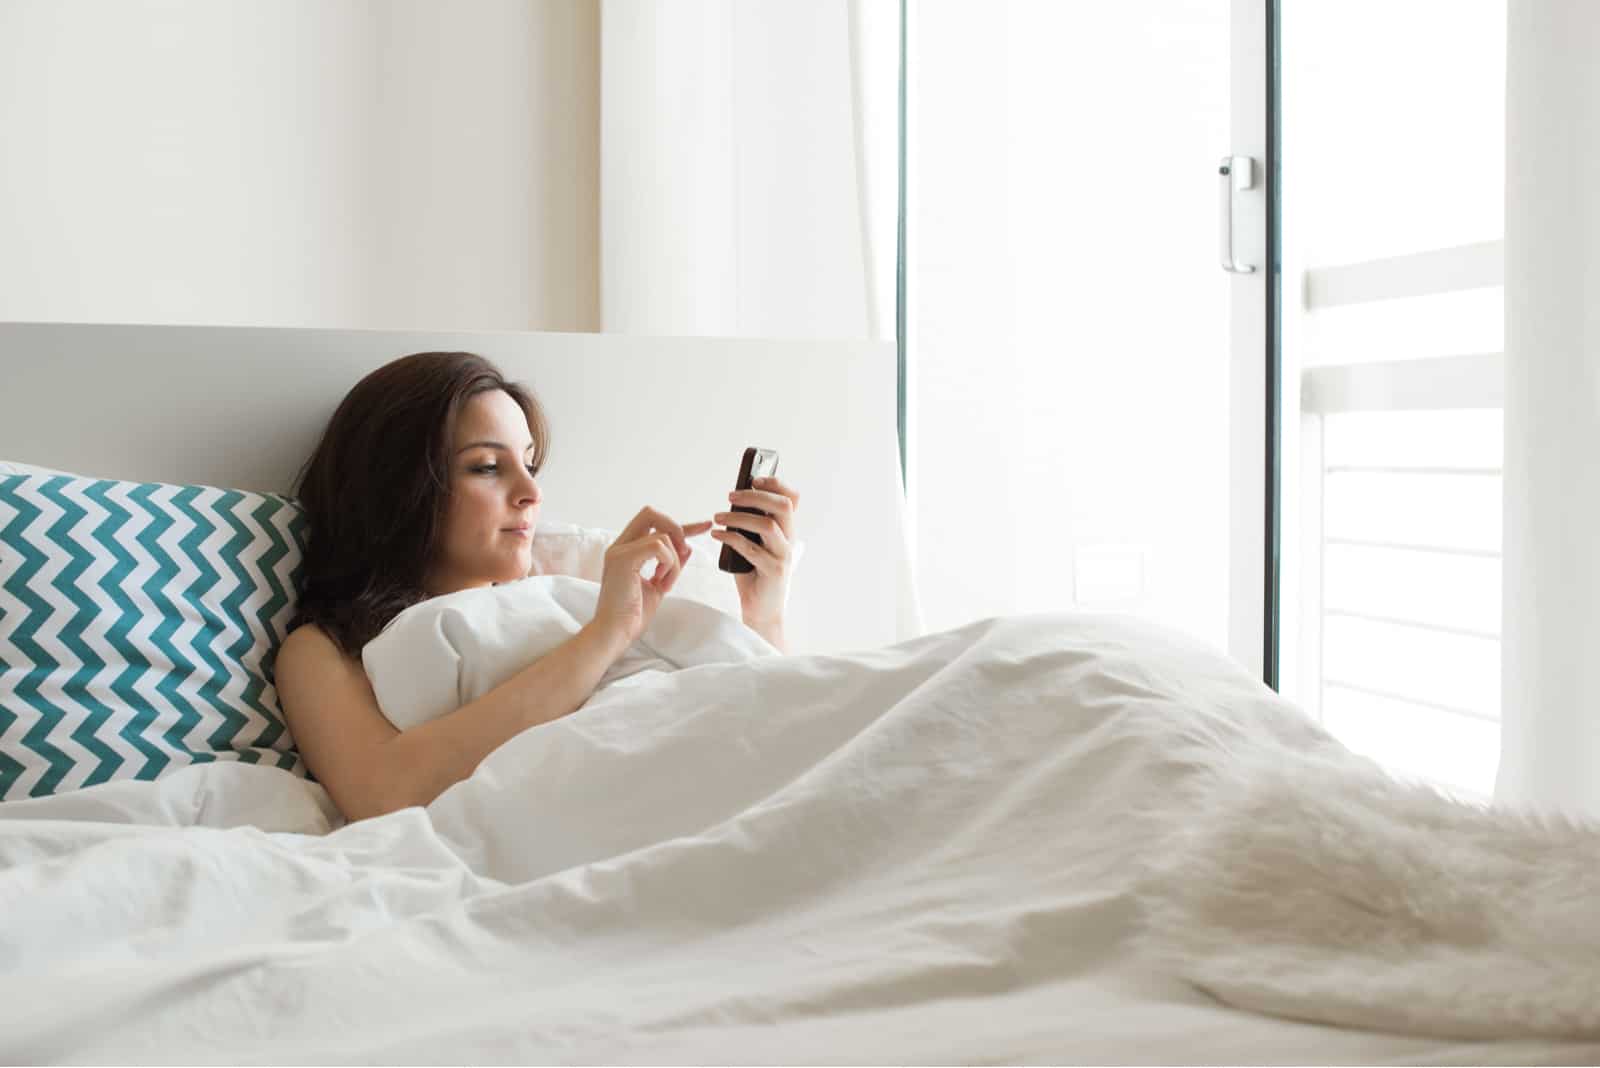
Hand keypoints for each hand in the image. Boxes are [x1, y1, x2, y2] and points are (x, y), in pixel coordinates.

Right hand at [593, 507, 714, 646]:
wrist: (615, 633)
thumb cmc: (632, 614)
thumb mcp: (659, 585)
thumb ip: (670, 565)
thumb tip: (687, 547)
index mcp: (625, 550)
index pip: (653, 524)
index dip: (682, 525)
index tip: (705, 526)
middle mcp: (619, 546)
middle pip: (650, 513)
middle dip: (675, 529)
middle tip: (682, 553)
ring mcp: (619, 551)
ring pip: (661, 535)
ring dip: (673, 560)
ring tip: (665, 583)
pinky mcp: (622, 559)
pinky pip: (657, 546)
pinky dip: (668, 564)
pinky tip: (661, 582)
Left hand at [710, 475, 800, 645]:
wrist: (761, 611)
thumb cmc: (753, 575)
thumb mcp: (754, 544)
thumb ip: (751, 526)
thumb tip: (733, 501)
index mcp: (787, 531)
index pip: (792, 498)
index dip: (776, 484)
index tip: (754, 479)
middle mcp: (789, 540)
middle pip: (782, 506)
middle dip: (755, 496)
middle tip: (730, 496)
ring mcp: (783, 556)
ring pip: (767, 525)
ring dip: (739, 517)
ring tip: (718, 517)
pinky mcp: (773, 571)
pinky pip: (751, 548)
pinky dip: (730, 537)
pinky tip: (717, 535)